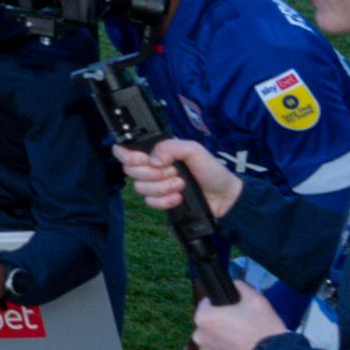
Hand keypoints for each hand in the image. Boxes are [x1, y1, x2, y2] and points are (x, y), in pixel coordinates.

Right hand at [114, 136, 243, 219]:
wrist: (224, 197)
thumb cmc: (212, 171)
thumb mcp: (195, 150)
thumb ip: (172, 147)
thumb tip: (152, 159)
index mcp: (158, 150)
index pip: (126, 150)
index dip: (129, 156)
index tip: (145, 161)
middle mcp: (153, 166)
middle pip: (131, 170)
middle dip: (154, 173)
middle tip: (174, 172)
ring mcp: (156, 184)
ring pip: (140, 188)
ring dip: (163, 188)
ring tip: (181, 185)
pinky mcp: (160, 200)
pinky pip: (149, 202)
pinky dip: (165, 201)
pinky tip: (179, 198)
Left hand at [188, 289, 278, 349]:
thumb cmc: (263, 328)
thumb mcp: (255, 298)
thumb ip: (239, 286)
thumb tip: (233, 285)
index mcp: (204, 317)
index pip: (207, 304)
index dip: (221, 305)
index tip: (235, 310)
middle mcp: (199, 336)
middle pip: (209, 323)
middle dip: (221, 322)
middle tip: (242, 325)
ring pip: (212, 340)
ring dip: (222, 339)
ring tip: (243, 340)